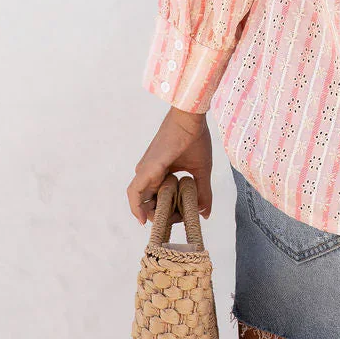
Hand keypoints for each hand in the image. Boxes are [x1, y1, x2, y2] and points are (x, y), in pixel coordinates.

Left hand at [127, 107, 212, 226]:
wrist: (190, 119)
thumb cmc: (195, 139)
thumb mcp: (201, 171)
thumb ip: (203, 192)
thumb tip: (205, 213)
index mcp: (160, 173)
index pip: (160, 199)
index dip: (172, 211)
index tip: (186, 214)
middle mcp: (149, 173)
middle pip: (150, 204)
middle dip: (164, 216)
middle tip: (181, 218)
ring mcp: (145, 172)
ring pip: (142, 202)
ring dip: (155, 215)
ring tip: (171, 219)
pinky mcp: (146, 170)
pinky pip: (134, 194)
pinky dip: (137, 208)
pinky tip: (144, 219)